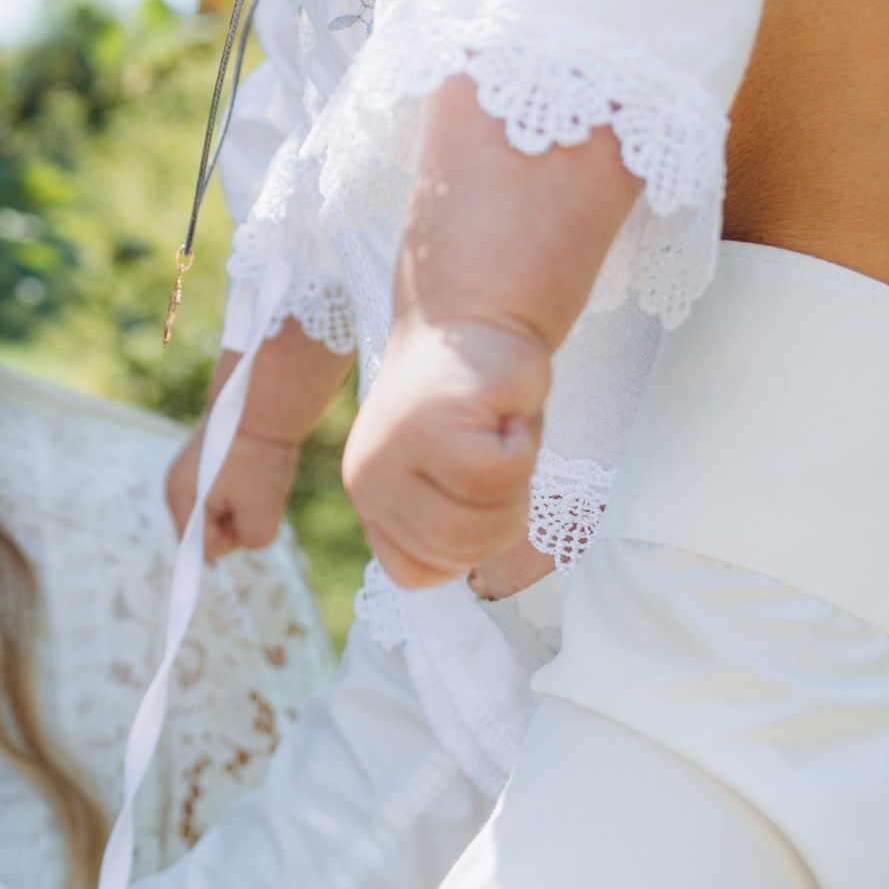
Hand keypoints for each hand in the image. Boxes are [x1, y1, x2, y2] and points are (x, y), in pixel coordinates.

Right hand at [164, 323, 354, 555]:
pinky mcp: (207, 462)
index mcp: (181, 499)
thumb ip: (252, 539)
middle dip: (238, 520)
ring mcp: (190, 472)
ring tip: (256, 475)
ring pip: (223, 510)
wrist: (261, 401)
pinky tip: (254, 465)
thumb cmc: (259, 457)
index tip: (250, 516)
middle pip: (211, 530)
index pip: (204, 548)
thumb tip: (245, 535)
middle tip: (256, 490)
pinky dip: (246, 485)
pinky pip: (229, 491)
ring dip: (245, 502)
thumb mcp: (262, 511)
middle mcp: (178, 487)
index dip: (231, 540)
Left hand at [343, 312, 546, 588]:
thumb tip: (462, 567)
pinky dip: (521, 448)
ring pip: (476, 524)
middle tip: (499, 454)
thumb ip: (451, 524)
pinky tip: (502, 410)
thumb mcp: (457, 476)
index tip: (477, 495)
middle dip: (502, 515)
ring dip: (515, 485)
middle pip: (456, 552)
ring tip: (499, 433)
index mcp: (371, 496)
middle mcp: (368, 479)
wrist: (477, 314)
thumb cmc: (479, 399)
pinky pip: (497, 477)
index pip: (414, 574)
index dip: (465, 551)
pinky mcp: (428, 426)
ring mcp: (392, 454)